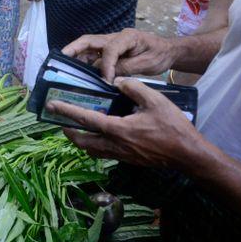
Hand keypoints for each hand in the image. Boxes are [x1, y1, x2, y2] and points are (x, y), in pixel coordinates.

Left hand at [50, 78, 206, 171]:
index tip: (52, 106)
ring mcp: (122, 155)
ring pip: (93, 150)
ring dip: (81, 140)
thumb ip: (133, 87)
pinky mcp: (129, 159)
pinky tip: (101, 135)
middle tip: (61, 121)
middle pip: (83, 141)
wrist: (188, 154)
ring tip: (78, 128)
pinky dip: (96, 145)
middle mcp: (116, 145)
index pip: (86, 119)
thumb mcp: (155, 100)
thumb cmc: (172, 126)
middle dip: (69, 132)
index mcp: (118, 129)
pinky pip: (105, 154)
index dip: (67, 111)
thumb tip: (118, 81)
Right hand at [63, 28, 175, 81]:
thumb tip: (107, 77)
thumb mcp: (146, 64)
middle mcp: (115, 38)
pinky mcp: (110, 51)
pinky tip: (80, 74)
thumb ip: (126, 69)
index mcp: (127, 37)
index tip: (105, 80)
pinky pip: (94, 56)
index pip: (110, 49)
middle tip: (60, 61)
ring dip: (76, 57)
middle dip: (73, 49)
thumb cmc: (160, 55)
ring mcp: (111, 43)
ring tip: (65, 70)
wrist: (168, 51)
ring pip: (88, 48)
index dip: (105, 65)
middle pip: (89, 41)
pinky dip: (85, 63)